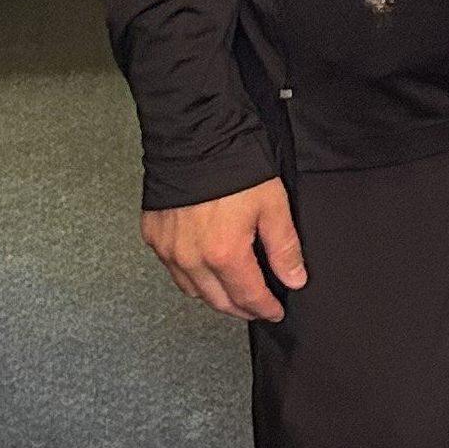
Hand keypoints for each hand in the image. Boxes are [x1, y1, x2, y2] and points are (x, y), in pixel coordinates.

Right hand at [142, 176, 304, 321]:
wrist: (193, 135)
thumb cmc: (233, 164)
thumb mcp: (272, 204)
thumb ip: (284, 247)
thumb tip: (294, 278)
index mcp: (224, 254)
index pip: (248, 297)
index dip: (265, 308)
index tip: (274, 312)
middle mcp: (192, 259)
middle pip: (219, 301)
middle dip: (241, 309)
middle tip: (256, 307)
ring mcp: (169, 250)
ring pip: (192, 291)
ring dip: (214, 296)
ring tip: (231, 291)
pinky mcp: (154, 236)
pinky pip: (173, 269)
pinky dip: (189, 275)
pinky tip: (202, 267)